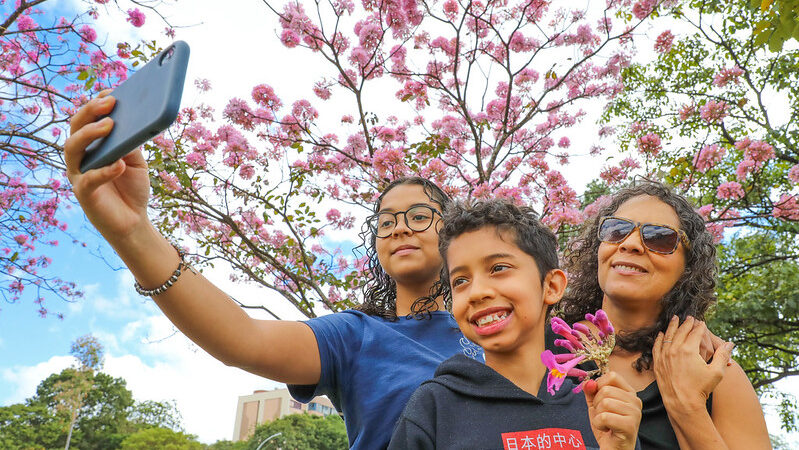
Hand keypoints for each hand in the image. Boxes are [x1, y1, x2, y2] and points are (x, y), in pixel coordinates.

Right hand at [65, 90, 151, 241]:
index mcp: (92, 145)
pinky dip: (104, 170)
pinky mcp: (84, 193)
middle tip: (110, 102)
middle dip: (91, 111)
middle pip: (76, 127)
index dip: (97, 103)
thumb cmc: (132, 187)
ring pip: (72, 148)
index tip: (112, 91)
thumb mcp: (136, 161)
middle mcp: (81, 156)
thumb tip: (132, 121)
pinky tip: (119, 164)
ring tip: (109, 126)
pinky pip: (89, 179)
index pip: (88, 119)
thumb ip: (131, 143)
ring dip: (90, 134)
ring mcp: (79, 174)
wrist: (134, 220)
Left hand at [584, 372, 641, 449]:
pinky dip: (599, 424)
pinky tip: (606, 429)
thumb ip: (591, 391)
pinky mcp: (630, 425)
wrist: (613, 448)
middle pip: (606, 389)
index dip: (599, 385)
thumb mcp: (596, 405)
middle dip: (597, 404)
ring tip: (605, 423)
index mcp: (629, 393)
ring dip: (598, 415)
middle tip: (603, 415)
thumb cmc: (606, 426)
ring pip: (605, 402)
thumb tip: (588, 382)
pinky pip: (605, 417)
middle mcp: (635, 401)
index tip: (600, 399)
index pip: (612, 376)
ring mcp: (635, 413)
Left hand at [652, 316, 734, 414]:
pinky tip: (661, 334)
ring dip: (672, 326)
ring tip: (675, 319)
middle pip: (681, 331)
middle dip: (686, 323)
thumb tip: (730, 344)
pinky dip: (659, 338)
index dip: (699, 327)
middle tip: (689, 317)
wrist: (682, 402)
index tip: (702, 322)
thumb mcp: (717, 372)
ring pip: (668, 336)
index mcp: (689, 350)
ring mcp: (664, 356)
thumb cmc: (701, 388)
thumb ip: (722, 355)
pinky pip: (657, 346)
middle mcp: (674, 350)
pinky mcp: (658, 363)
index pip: (695, 333)